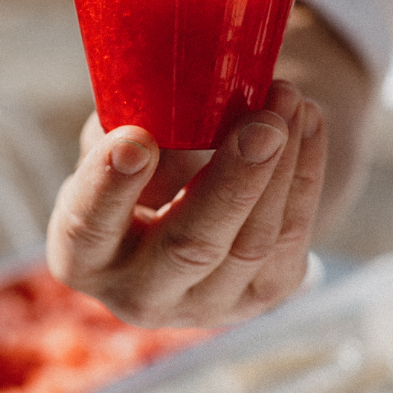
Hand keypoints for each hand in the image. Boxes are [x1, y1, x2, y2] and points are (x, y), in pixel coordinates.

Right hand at [46, 81, 325, 326]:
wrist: (196, 205)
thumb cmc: (147, 161)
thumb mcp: (121, 140)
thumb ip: (132, 121)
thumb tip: (166, 86)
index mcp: (85, 256)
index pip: (88, 227)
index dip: (109, 187)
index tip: (135, 139)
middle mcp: (141, 296)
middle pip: (190, 247)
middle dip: (232, 183)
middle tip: (262, 124)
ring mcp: (208, 306)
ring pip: (253, 242)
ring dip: (281, 166)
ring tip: (289, 98)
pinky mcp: (264, 294)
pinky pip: (292, 235)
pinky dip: (305, 173)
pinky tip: (308, 121)